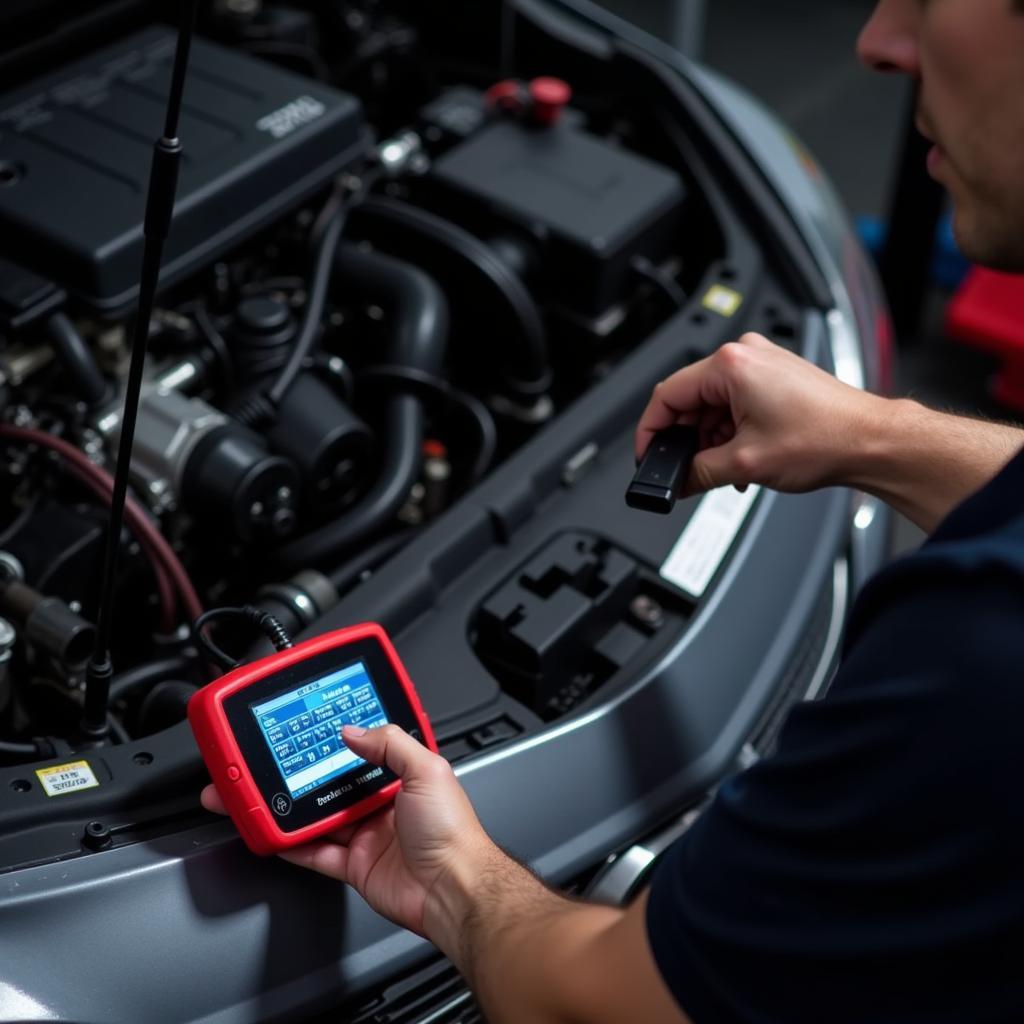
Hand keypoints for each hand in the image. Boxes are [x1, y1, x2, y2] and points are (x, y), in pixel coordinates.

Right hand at [201, 724, 493, 936]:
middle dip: (309, 777)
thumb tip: (355, 730)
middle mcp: (384, 807)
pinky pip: (317, 853)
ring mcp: (367, 837)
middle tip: (280, 764)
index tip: (317, 733)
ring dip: (295, 810)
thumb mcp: (427, 771)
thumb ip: (390, 745)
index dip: (343, 744)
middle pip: (337, 788)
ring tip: (268, 794)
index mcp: (404, 780)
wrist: (453, 889)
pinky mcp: (354, 867)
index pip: (367, 754)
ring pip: (322, 819)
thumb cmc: (452, 832)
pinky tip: (277, 834)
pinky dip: (296, 845)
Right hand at [635, 332, 882, 495]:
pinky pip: (735, 404)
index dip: (651, 432)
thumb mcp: (745, 464)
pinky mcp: (776, 378)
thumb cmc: (827, 438)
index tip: (648, 456)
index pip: (666, 395)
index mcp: (731, 365)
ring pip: (713, 406)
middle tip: (687, 471)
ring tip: (726, 468)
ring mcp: (762, 365)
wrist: (873, 441)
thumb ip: (697, 473)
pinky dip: (731, 432)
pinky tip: (741, 458)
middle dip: (687, 440)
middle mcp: (745, 356)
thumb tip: (676, 482)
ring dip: (711, 440)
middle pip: (690, 401)